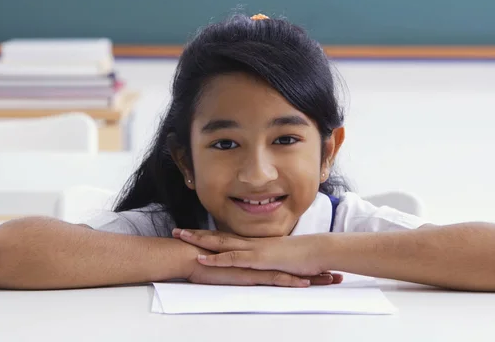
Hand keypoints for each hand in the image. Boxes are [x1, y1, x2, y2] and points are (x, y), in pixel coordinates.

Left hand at [174, 229, 340, 282]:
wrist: (318, 251)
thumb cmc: (303, 256)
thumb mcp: (281, 258)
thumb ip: (269, 260)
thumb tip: (261, 264)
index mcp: (254, 243)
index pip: (226, 237)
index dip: (208, 235)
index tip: (192, 233)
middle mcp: (250, 243)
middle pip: (217, 237)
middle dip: (196, 234)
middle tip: (176, 231)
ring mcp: (253, 250)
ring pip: (220, 244)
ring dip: (199, 241)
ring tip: (180, 237)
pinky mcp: (258, 260)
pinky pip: (233, 259)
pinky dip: (216, 258)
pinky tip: (202, 258)